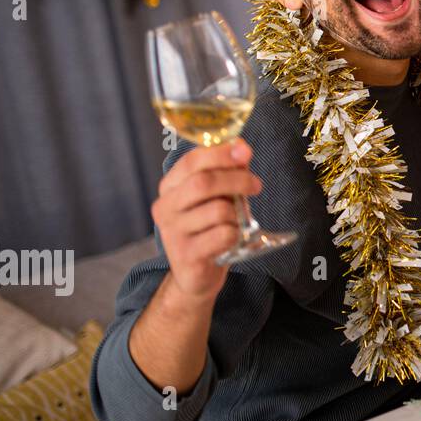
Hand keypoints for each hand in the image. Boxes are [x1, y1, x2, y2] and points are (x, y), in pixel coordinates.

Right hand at [152, 141, 262, 302]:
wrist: (196, 273)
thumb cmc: (209, 227)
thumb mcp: (217, 196)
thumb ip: (226, 171)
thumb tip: (241, 146)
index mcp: (170, 187)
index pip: (191, 161)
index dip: (221, 153)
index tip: (245, 151)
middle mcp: (165, 207)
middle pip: (203, 183)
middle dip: (237, 180)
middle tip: (256, 185)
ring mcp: (172, 232)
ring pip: (218, 210)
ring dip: (237, 214)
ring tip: (235, 222)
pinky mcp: (186, 255)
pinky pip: (223, 235)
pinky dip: (235, 235)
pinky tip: (229, 240)